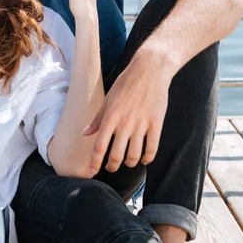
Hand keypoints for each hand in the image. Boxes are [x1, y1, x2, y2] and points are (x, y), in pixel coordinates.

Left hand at [83, 50, 173, 174]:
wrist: (149, 70)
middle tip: (111, 167)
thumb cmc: (126, 83)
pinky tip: (145, 159)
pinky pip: (152, 148)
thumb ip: (98, 118)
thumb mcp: (108, 98)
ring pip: (134, 155)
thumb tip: (86, 133)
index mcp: (110, 117)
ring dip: (129, 163)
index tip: (92, 172)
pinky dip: (148, 158)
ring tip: (127, 162)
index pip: (99, 146)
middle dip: (112, 166)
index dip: (94, 162)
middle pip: (116, 155)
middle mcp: (124, 123)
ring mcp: (141, 125)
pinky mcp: (156, 124)